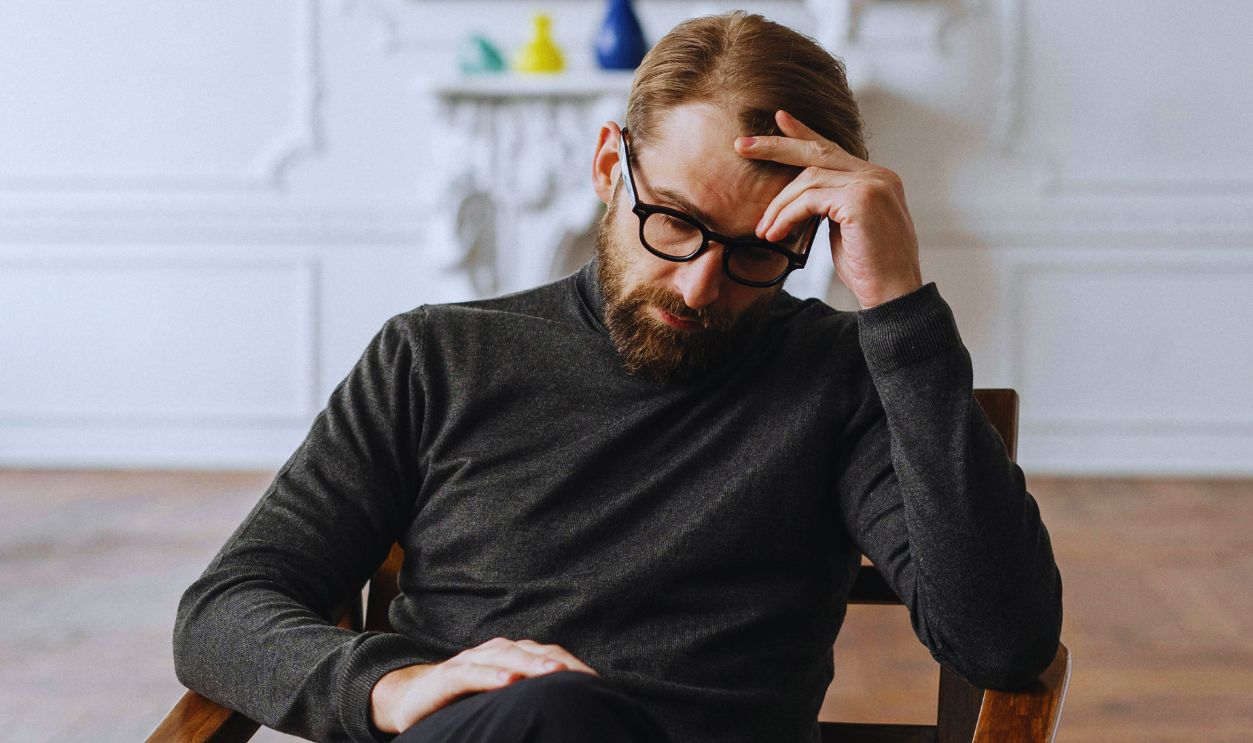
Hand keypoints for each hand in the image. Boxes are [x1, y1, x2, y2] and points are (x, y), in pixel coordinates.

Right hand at [369, 636, 598, 733]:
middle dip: (560, 662)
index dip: (573, 666)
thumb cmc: (465, 700)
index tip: (598, 682)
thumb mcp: (501, 699)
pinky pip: (471, 672)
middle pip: (534, 652)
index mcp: (513, 655)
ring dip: (531, 664)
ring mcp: (471, 661)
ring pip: (507, 657)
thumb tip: (566, 714)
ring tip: (553, 673)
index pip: (550, 655)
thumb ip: (529, 699)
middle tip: (586, 677)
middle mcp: (496, 651)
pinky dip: (491, 675)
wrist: (412, 697)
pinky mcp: (448, 675)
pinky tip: (507, 681)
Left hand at [735, 110, 922, 308]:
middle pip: (818, 151)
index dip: (804, 135)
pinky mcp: (861, 200)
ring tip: (763, 229)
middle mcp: (878, 175)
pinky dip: (787, 215)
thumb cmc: (870, 270)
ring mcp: (872, 184)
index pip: (834, 149)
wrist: (894, 295)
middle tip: (741, 145)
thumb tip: (801, 202)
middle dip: (776, 146)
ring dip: (779, 204)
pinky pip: (810, 199)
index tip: (780, 121)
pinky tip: (776, 233)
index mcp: (877, 179)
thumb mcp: (846, 230)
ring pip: (809, 179)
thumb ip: (831, 207)